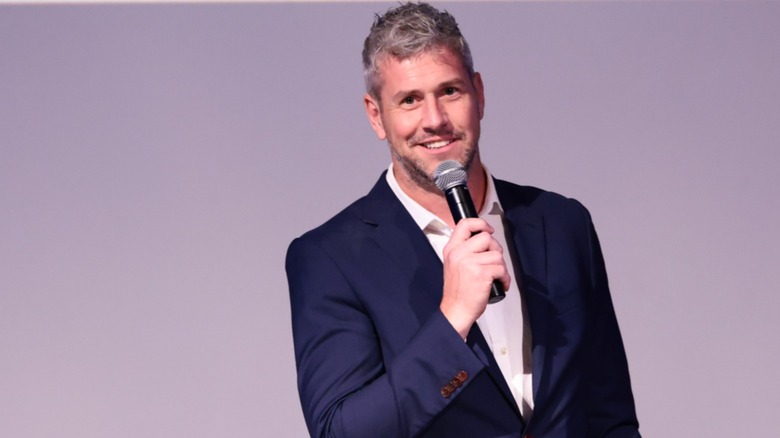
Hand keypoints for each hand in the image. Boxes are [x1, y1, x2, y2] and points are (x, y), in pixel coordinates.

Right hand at [439, 218, 510, 338]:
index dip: (480, 223)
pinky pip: (501, 269)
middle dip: (495, 249)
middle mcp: (459, 253)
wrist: (456, 310)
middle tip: (493, 262)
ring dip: (501, 267)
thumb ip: (465, 250)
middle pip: (486, 238)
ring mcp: (469, 263)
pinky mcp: (481, 273)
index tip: (488, 230)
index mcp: (451, 249)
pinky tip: (500, 283)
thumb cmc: (457, 291)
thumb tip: (485, 239)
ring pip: (497, 255)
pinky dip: (505, 278)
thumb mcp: (454, 265)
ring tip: (496, 276)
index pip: (464, 224)